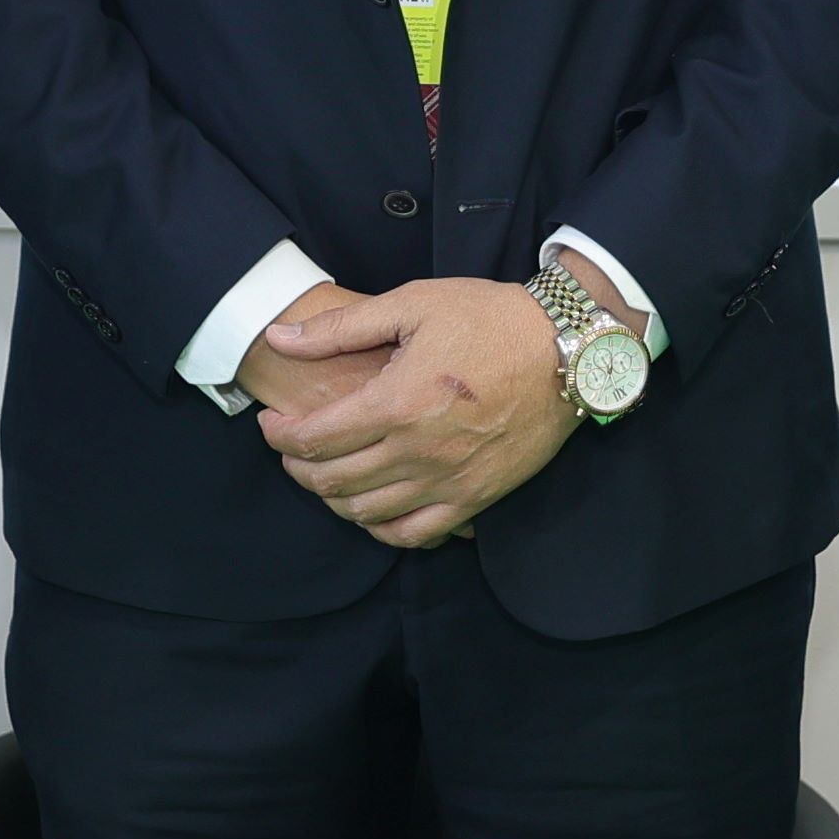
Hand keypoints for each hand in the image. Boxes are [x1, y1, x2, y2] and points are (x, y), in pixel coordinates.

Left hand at [252, 277, 575, 545]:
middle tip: (292, 448)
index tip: (271, 423)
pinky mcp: (475, 499)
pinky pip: (413, 535)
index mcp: (395, 403)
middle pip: (331, 481)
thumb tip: (280, 336)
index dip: (280, 436)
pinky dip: (382, 528)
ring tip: (326, 473)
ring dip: (332, 498)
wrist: (567, 350)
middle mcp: (416, 452)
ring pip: (366, 513)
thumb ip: (339, 328)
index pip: (314, 438)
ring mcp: (447, 481)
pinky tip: (373, 508)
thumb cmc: (490, 319)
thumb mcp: (412, 304)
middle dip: (298, 467)